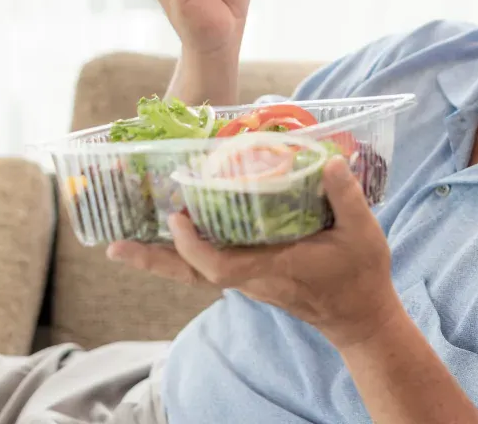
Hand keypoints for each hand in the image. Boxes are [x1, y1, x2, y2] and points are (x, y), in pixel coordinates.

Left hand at [107, 157, 402, 350]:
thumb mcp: (362, 233)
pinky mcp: (253, 276)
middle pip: (191, 275)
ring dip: (161, 256)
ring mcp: (250, 279)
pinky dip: (186, 253)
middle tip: (114, 247)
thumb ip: (345, 197)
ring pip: (196, 272)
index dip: (193, 248)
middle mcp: (252, 277)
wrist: (359, 316)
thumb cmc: (359, 276)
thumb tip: (329, 161)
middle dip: (152, 260)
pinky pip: (209, 266)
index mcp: (273, 267)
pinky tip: (176, 234)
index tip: (179, 220)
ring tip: (126, 241)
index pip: (220, 268)